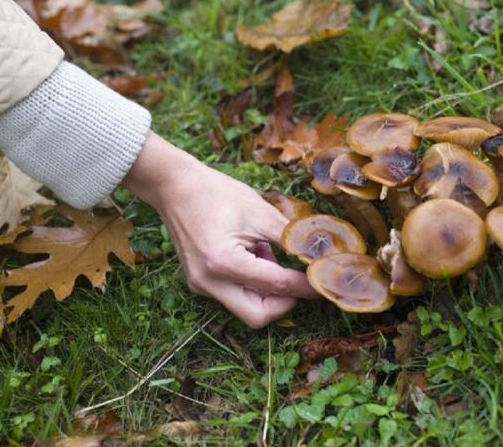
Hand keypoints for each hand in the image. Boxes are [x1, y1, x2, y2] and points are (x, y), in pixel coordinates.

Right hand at [123, 132, 316, 327]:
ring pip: (246, 308)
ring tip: (268, 254)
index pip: (277, 285)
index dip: (306, 285)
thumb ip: (292, 239)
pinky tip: (252, 254)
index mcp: (224, 263)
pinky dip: (251, 284)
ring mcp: (200, 286)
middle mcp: (209, 282)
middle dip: (285, 302)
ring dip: (267, 291)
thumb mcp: (261, 213)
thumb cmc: (218, 194)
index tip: (326, 280)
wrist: (175, 186)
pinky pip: (233, 296)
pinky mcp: (199, 283)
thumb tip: (320, 258)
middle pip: (258, 316)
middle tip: (301, 280)